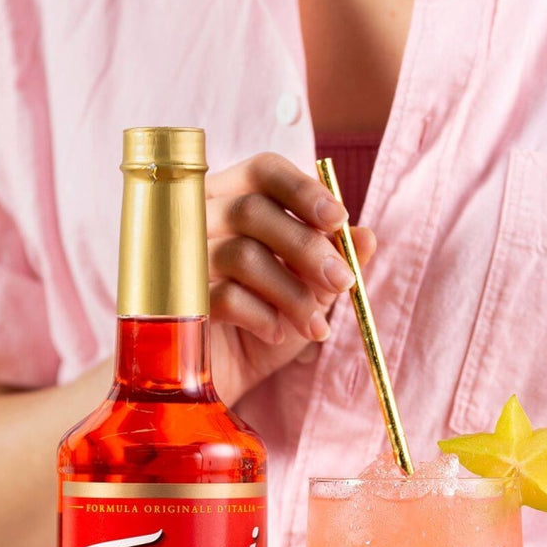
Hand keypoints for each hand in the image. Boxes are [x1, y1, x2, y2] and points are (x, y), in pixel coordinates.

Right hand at [205, 152, 376, 403]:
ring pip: (243, 256)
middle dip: (307, 247)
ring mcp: (183, 260)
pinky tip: (277, 333)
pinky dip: (264, 317)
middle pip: (252, 210)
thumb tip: (366, 238)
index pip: (264, 171)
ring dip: (293, 294)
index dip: (303, 190)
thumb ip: (336, 257)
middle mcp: (200, 219)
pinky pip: (227, 298)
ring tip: (317, 327)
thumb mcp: (311, 287)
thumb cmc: (268, 319)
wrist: (229, 374)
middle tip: (343, 282)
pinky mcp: (179, 302)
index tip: (338, 219)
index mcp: (233, 198)